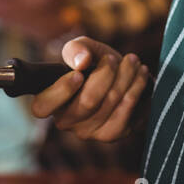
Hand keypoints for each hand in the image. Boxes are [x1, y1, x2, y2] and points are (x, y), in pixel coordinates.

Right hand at [29, 37, 149, 141]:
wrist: (124, 78)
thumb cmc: (96, 63)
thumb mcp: (83, 49)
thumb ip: (76, 49)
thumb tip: (82, 61)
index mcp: (49, 100)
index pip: (42, 107)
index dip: (61, 91)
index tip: (79, 73)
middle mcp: (65, 121)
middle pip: (87, 101)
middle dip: (105, 74)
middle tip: (112, 58)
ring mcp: (87, 131)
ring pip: (109, 104)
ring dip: (125, 78)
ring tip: (132, 60)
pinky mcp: (110, 134)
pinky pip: (125, 113)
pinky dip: (136, 89)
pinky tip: (141, 74)